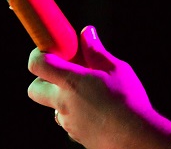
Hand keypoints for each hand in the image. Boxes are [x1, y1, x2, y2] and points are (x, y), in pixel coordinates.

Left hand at [27, 26, 158, 147]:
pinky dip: (76, 113)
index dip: (39, 54)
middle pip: (34, 89)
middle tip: (67, 72)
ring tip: (90, 93)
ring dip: (63, 97)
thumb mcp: (116, 69)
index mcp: (70, 82)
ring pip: (53, 106)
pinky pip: (68, 120)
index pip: (37, 64)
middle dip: (44, 79)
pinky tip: (98, 110)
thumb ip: (96, 51)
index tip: (52, 50)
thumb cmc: (128, 100)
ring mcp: (68, 122)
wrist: (136, 138)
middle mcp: (63, 103)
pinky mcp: (76, 136)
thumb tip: (87, 32)